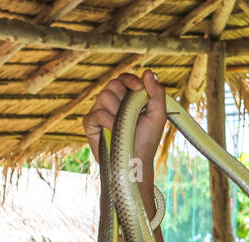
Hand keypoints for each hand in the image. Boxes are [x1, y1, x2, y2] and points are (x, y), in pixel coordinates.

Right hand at [82, 70, 166, 194]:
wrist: (136, 161)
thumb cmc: (147, 140)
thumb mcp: (158, 116)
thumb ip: (157, 93)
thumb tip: (148, 72)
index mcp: (127, 98)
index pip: (123, 79)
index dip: (129, 79)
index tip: (138, 87)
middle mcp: (112, 103)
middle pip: (113, 84)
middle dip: (124, 96)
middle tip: (132, 113)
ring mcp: (99, 112)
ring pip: (104, 96)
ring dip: (118, 112)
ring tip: (124, 127)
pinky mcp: (90, 124)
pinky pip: (96, 114)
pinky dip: (107, 122)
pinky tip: (114, 132)